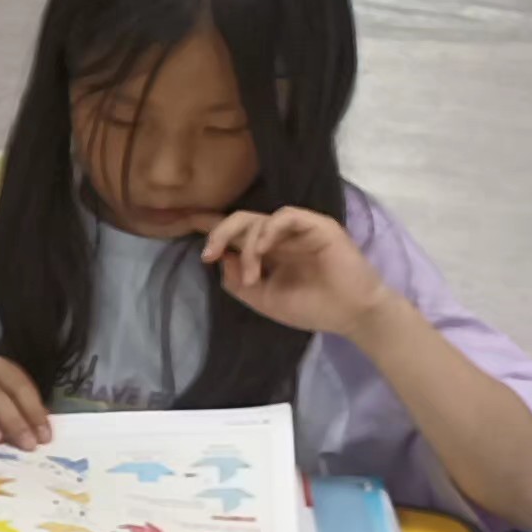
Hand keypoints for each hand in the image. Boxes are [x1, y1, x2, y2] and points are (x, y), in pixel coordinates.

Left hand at [201, 206, 394, 340]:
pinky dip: (267, 231)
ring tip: (254, 277)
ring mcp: (297, 230)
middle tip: (208, 255)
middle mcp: (279, 237)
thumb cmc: (312, 307)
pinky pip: (284, 216)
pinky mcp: (316, 225)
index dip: (209, 226)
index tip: (180, 224)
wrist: (351, 315)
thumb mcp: (264, 299)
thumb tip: (219, 259)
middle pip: (239, 220)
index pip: (235, 232)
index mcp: (267, 251)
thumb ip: (238, 281)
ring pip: (257, 219)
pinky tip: (262, 250)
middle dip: (217, 233)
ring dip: (247, 247)